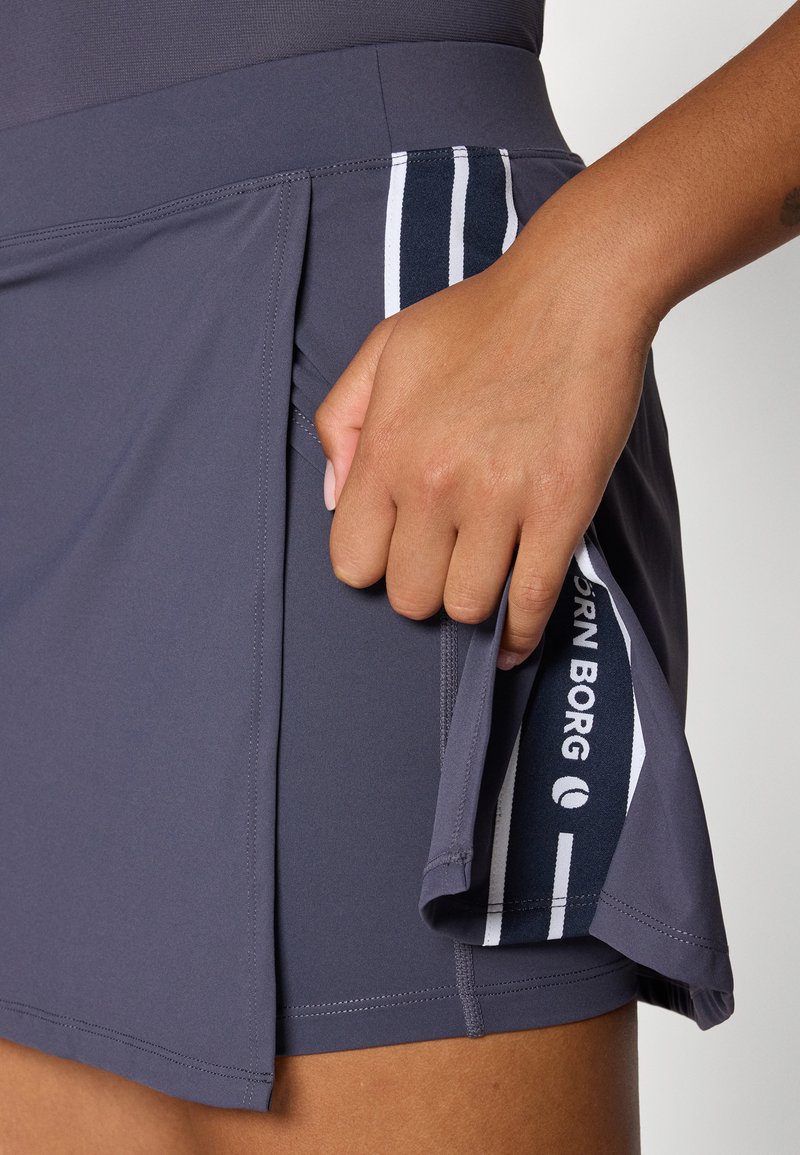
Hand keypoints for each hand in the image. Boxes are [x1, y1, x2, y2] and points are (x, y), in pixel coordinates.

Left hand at [314, 209, 658, 668]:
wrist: (575, 292)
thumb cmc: (481, 317)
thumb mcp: (385, 349)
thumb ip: (341, 422)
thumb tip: (334, 499)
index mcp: (387, 449)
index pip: (352, 562)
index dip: (373, 564)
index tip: (397, 549)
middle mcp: (435, 483)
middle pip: (408, 596)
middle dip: (423, 586)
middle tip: (446, 559)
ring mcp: (501, 500)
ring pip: (467, 608)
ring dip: (473, 601)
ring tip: (483, 576)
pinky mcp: (561, 508)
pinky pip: (532, 602)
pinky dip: (521, 632)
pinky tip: (513, 636)